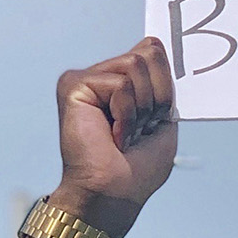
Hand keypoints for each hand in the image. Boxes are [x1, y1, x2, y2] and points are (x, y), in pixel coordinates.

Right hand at [50, 37, 176, 237]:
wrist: (114, 194)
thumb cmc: (136, 169)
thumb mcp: (161, 117)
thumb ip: (160, 80)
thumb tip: (153, 43)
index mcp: (120, 83)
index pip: (152, 51)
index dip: (164, 85)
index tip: (155, 120)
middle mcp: (100, 76)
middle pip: (147, 54)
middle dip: (156, 97)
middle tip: (139, 129)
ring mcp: (85, 80)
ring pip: (135, 66)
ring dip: (141, 108)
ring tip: (125, 134)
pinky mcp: (73, 86)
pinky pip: (120, 84)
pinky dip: (127, 114)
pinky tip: (113, 136)